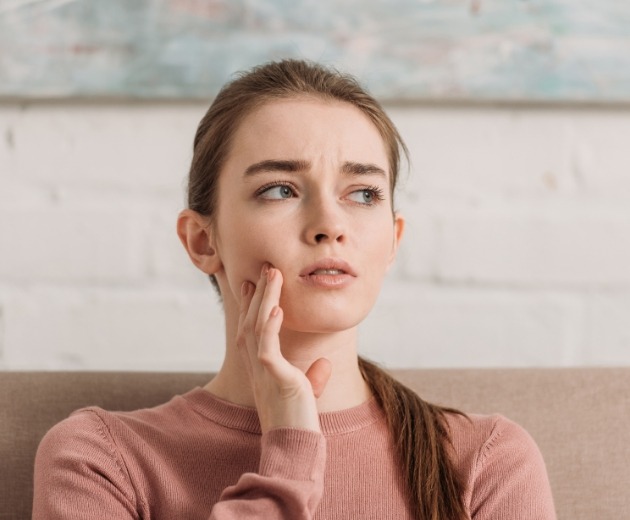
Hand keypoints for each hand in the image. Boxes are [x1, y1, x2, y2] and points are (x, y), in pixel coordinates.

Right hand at [237, 264, 331, 433]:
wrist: (295, 446)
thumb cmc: (299, 421)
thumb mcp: (305, 393)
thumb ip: (313, 376)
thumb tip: (326, 363)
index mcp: (261, 367)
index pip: (252, 329)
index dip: (253, 305)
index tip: (255, 283)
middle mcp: (256, 366)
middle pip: (251, 321)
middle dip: (258, 294)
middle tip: (264, 269)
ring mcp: (262, 371)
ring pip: (257, 326)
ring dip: (264, 299)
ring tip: (272, 275)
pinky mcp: (273, 377)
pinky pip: (267, 346)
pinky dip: (270, 325)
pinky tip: (278, 308)